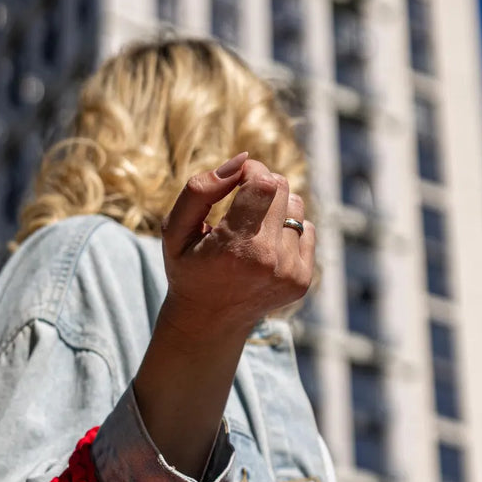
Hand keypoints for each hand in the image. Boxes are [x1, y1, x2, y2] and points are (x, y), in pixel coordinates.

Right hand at [158, 153, 315, 340]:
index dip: (251, 171)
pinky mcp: (303, 279)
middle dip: (261, 185)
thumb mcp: (175, 230)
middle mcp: (268, 261)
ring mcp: (290, 272)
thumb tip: (243, 160)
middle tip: (240, 204)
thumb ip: (200, 190)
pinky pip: (306, 229)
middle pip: (281, 189)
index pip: (264, 183)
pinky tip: (264, 250)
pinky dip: (286, 230)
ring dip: (275, 208)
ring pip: (297, 206)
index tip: (236, 179)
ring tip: (251, 230)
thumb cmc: (189, 269)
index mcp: (235, 248)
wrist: (209, 321)